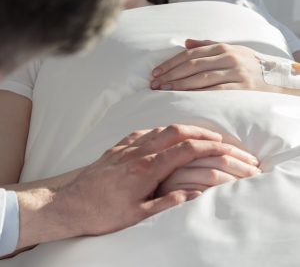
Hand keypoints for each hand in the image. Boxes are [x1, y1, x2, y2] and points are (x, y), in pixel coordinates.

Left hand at [57, 125, 258, 236]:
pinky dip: (159, 131)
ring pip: (160, 129)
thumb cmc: (103, 213)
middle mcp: (139, 153)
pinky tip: (162, 135)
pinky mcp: (117, 148)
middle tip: (216, 137)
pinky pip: (143, 132)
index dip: (209, 147)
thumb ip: (168, 202)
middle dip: (200, 133)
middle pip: (176, 133)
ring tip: (195, 135)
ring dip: (181, 130)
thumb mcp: (138, 215)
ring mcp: (126, 148)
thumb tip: (194, 193)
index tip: (224, 147)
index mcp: (147, 169)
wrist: (71, 205)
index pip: (186, 151)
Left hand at [151, 39, 280, 92]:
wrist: (276, 79)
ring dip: (179, 85)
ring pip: (200, 78)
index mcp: (222, 48)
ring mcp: (235, 73)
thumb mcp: (230, 51)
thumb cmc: (247, 65)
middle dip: (170, 75)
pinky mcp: (241, 89)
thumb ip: (207, 46)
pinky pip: (214, 91)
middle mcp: (227, 58)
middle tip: (154, 84)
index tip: (155, 73)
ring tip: (163, 90)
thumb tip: (185, 43)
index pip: (189, 55)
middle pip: (191, 65)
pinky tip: (183, 98)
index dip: (170, 64)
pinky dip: (197, 94)